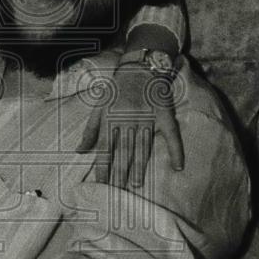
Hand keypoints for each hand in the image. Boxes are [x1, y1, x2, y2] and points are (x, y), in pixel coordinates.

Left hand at [77, 62, 183, 187]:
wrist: (140, 66)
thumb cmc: (116, 88)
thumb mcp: (99, 106)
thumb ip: (90, 130)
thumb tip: (79, 151)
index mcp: (110, 119)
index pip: (104, 148)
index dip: (102, 167)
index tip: (100, 185)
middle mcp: (127, 120)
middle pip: (122, 151)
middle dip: (119, 173)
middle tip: (117, 192)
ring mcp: (147, 117)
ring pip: (143, 147)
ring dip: (139, 166)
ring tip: (136, 184)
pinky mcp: (164, 114)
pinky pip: (172, 134)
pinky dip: (176, 150)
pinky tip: (178, 167)